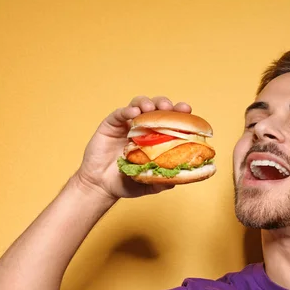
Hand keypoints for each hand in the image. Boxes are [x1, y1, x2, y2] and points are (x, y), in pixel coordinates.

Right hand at [74, 96, 191, 199]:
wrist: (102, 187)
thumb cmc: (127, 183)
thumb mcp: (150, 184)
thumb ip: (165, 180)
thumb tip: (182, 176)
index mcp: (157, 137)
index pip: (171, 120)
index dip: (179, 113)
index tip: (187, 110)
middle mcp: (143, 127)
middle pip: (156, 108)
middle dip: (164, 104)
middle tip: (168, 107)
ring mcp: (127, 124)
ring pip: (139, 104)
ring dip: (146, 103)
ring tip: (151, 108)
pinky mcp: (111, 124)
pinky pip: (119, 113)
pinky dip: (127, 110)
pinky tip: (133, 112)